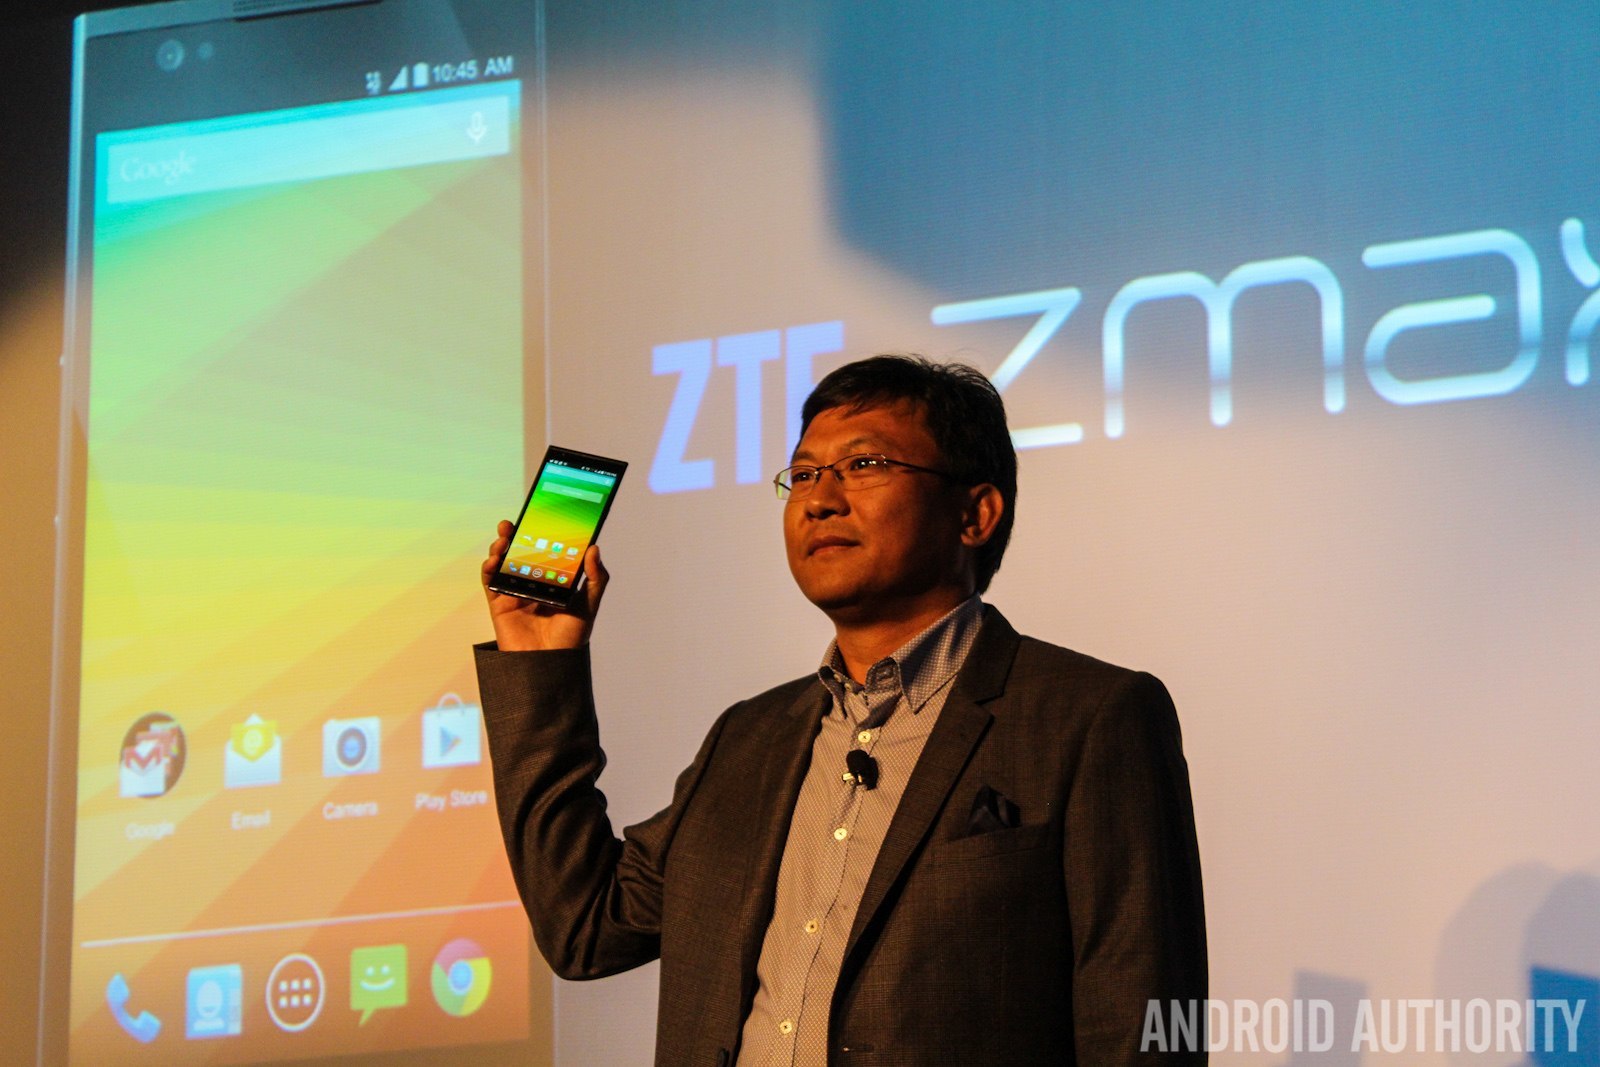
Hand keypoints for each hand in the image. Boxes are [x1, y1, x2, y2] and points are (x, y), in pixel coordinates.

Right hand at [480, 519, 608, 650]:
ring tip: (505, 536)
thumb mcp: (589, 604)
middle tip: (518, 521)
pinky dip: (489, 567)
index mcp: (554, 579)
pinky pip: (490, 581)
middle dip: (517, 534)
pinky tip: (494, 560)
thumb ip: (595, 578)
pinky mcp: (499, 604)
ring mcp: (515, 591)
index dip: (542, 532)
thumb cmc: (571, 637)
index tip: (543, 513)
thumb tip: (594, 548)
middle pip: (522, 552)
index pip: (547, 550)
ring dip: (501, 546)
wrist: (550, 664)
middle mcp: (533, 582)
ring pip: (504, 562)